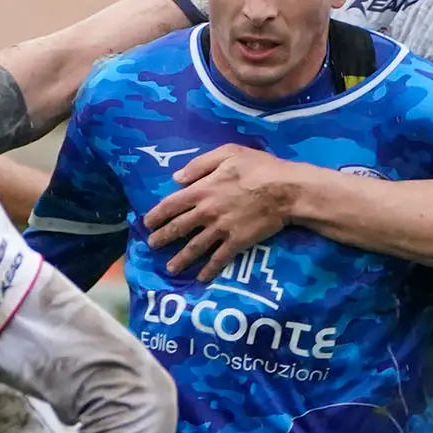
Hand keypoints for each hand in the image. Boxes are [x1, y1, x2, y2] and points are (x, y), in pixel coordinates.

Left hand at [142, 146, 307, 281]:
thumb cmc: (259, 167)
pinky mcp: (236, 242)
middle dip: (162, 239)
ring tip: (170, 269)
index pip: (170, 205)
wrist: (285, 190)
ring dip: (181, 260)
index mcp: (201, 190)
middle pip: (178, 229)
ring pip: (194, 248)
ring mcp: (220, 229)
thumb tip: (177, 178)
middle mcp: (206, 212)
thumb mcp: (228, 153)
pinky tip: (201, 279)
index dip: (156, 215)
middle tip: (152, 246)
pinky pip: (218, 259)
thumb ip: (200, 165)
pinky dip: (209, 270)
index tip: (147, 224)